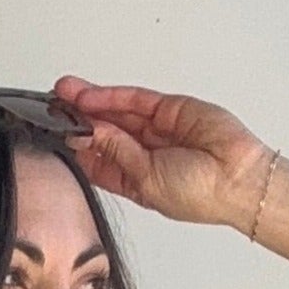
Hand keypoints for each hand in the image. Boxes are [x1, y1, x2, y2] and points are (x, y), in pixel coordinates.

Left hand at [50, 78, 276, 233]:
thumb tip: (87, 131)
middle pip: (103, 131)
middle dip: (77, 118)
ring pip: (116, 112)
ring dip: (88, 102)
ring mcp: (156, 130)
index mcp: (136, 181)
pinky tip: (87, 95)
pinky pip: (134, 100)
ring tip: (62, 93)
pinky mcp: (169, 109)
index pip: (98, 160)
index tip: (52, 134)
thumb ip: (116, 150)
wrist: (236, 179)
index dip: (75, 146)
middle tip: (51, 106)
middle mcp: (144, 154)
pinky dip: (110, 97)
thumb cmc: (199, 194)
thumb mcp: (144, 179)